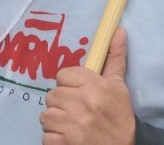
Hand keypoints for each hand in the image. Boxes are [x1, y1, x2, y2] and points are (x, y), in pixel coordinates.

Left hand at [40, 27, 134, 144]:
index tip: (79, 94)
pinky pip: (45, 135)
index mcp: (95, 86)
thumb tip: (119, 30)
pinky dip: (54, 139)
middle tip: (77, 112)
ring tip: (72, 126)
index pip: (62, 75)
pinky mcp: (63, 143)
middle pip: (52, 95)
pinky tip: (68, 138)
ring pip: (46, 115)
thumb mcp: (119, 87)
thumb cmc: (118, 119)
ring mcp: (71, 124)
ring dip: (56, 122)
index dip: (69, 85)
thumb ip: (115, 59)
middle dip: (61, 104)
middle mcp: (82, 103)